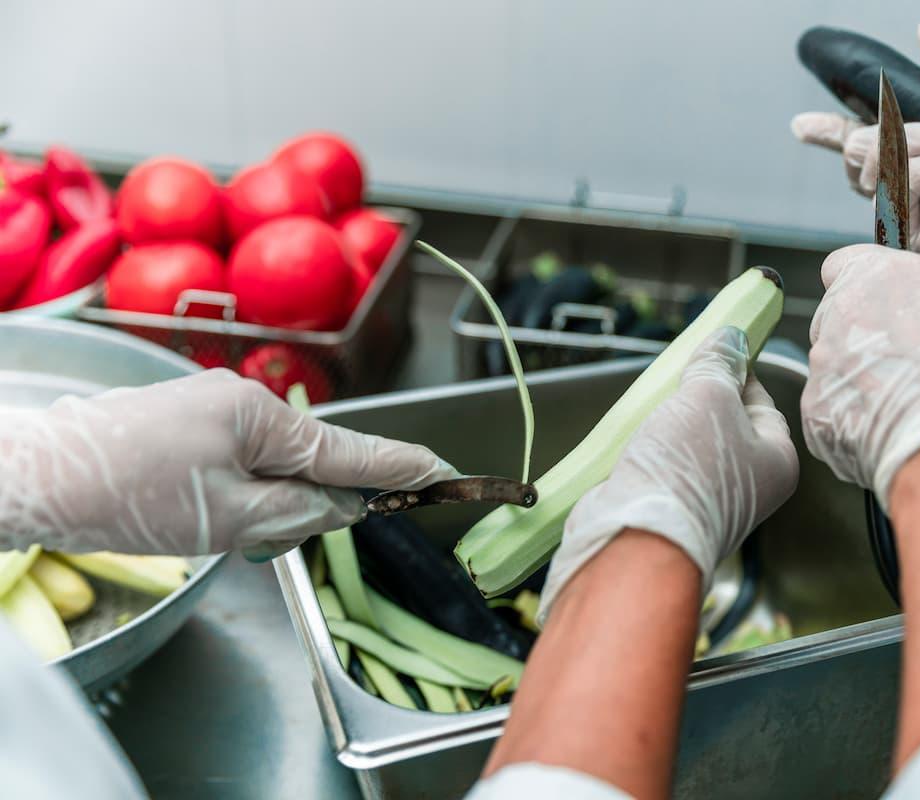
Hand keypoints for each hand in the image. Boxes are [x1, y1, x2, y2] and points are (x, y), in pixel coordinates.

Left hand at [0, 369, 456, 555]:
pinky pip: (240, 457)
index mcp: (261, 416)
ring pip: (271, 461)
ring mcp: (211, 404)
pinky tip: (209, 514)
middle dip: (311, 500)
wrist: (32, 476)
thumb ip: (299, 511)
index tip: (443, 470)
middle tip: (278, 538)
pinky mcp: (185, 419)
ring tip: (223, 532)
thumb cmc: (127, 496)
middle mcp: (242, 399)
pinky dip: (242, 490)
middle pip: (310, 457)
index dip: (400, 467)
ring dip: (268, 501)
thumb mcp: (227, 519)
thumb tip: (342, 507)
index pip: (350, 449)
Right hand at [538, 327, 799, 620]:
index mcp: (777, 461)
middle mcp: (749, 487)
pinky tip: (634, 440)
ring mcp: (708, 502)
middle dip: (696, 399)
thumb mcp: (708, 397)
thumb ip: (718, 363)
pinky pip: (663, 469)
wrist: (640, 537)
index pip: (763, 402)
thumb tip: (731, 338)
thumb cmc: (688, 470)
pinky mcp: (670, 511)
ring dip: (668, 426)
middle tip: (676, 381)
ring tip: (652, 410)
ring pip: (690, 446)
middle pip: (725, 424)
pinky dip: (649, 451)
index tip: (713, 352)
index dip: (736, 373)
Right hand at [791, 14, 919, 297]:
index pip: (871, 134)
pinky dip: (909, 182)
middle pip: (857, 155)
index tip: (804, 124)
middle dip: (870, 137)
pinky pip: (887, 206)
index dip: (833, 130)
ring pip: (865, 177)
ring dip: (893, 155)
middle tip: (918, 132)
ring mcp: (918, 208)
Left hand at [802, 244, 919, 506]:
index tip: (890, 303)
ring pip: (831, 368)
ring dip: (857, 380)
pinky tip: (891, 433)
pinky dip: (851, 422)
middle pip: (836, 317)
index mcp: (882, 276)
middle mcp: (841, 316)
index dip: (864, 283)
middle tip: (909, 360)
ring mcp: (823, 368)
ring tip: (905, 404)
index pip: (845, 265)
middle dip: (863, 334)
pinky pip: (828, 413)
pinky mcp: (816, 418)